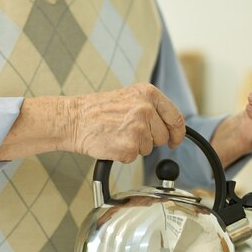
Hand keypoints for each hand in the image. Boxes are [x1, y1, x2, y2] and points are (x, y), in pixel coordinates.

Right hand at [68, 83, 184, 162]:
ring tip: (117, 134)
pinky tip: (112, 142)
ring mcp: (138, 128)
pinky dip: (123, 154)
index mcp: (148, 94)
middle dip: (150, 140)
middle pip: (163, 136)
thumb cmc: (97, 111)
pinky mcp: (129, 146)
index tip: (174, 140)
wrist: (74, 119)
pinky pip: (134, 157)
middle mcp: (146, 109)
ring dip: (134, 146)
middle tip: (129, 134)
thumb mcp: (128, 98)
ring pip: (149, 148)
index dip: (177, 133)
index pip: (175, 117)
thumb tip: (169, 126)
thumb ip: (150, 108)